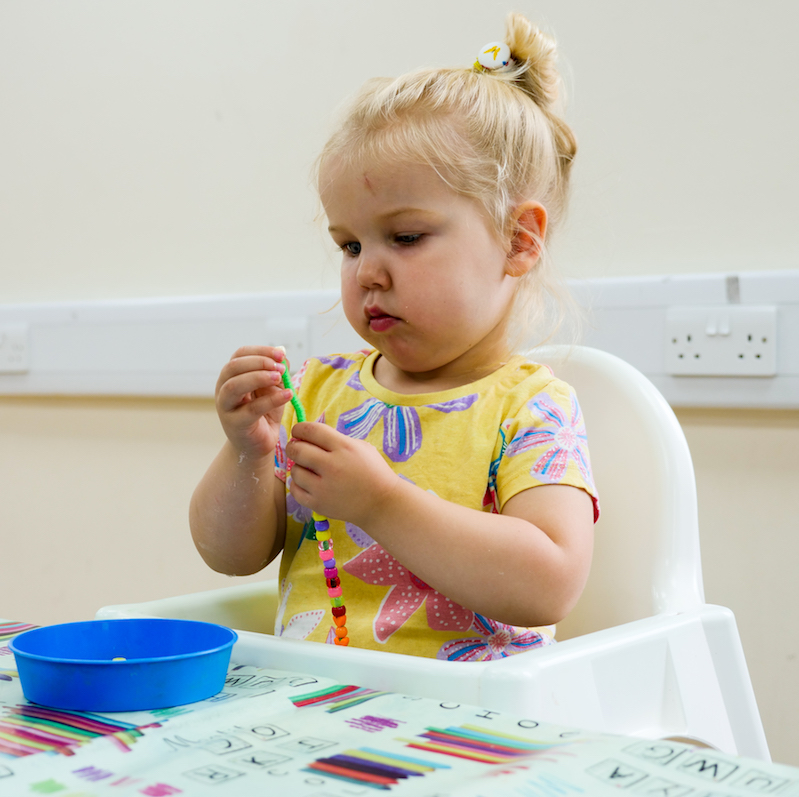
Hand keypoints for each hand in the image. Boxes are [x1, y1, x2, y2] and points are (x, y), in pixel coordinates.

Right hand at [215, 345, 292, 460]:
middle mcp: (224, 388)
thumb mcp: (273, 388)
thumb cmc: (264, 413)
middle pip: (233, 367)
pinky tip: (287, 395)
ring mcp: (226, 407)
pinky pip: (252, 409)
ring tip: (279, 377)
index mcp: (232, 376)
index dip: (260, 351)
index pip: (240, 355)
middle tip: (280, 367)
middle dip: (259, 362)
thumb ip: (276, 371)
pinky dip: (272, 400)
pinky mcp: (235, 424)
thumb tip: (282, 352)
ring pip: (234, 386)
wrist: (259, 443)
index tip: (281, 354)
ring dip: (259, 377)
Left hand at [286, 422, 399, 525]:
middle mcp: (332, 465)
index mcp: (344, 447)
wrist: (382, 502)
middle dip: (293, 446)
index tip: (298, 432)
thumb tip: (309, 437)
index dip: (299, 428)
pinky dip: (298, 485)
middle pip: (297, 450)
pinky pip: (295, 490)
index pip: (311, 430)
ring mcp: (323, 487)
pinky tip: (307, 483)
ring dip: (298, 467)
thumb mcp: (361, 447)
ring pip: (295, 471)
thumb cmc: (373, 472)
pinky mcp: (318, 504)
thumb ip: (336, 440)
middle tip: (296, 448)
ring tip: (308, 469)